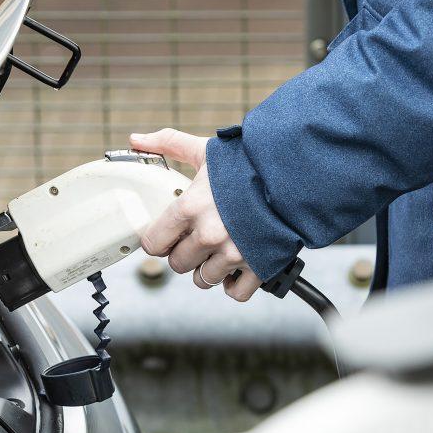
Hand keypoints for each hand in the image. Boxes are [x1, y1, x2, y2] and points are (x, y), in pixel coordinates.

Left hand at [129, 129, 262, 301]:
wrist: (297, 173)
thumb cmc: (250, 162)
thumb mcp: (206, 150)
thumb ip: (169, 144)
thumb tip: (135, 139)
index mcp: (190, 207)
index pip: (154, 243)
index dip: (158, 239)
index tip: (167, 235)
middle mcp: (209, 234)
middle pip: (177, 264)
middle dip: (184, 252)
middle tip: (197, 238)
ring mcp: (234, 253)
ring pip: (203, 279)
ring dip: (207, 268)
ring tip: (218, 249)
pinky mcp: (258, 265)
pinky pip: (235, 292)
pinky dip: (234, 284)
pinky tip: (235, 267)